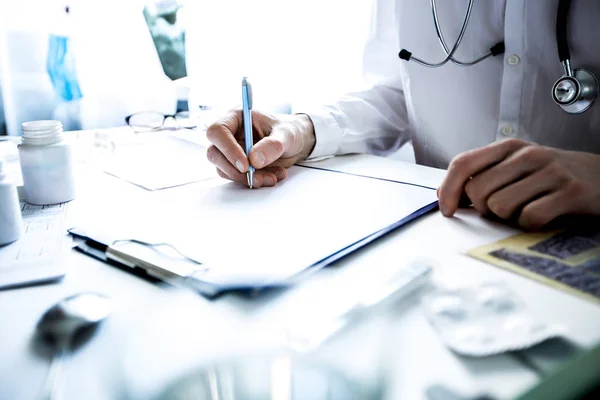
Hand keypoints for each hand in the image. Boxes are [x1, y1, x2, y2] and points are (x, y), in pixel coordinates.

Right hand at [206, 110, 315, 187]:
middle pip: (214, 154)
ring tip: (272, 177)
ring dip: (246, 179)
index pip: (218, 131)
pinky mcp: (237, 166)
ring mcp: (231, 151)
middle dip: (235, 170)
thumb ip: (272, 145)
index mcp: (237, 118)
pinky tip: (272, 176)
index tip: (245, 165)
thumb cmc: (290, 131)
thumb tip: (254, 159)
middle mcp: (230, 134)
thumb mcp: (287, 135)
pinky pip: (237, 178)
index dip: (228, 149)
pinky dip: (254, 181)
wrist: (297, 143)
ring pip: (224, 170)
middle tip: (256, 178)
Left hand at [437, 139, 599, 228]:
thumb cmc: (552, 177)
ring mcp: (550, 172)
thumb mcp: (517, 167)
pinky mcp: (570, 192)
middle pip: (477, 191)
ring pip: (499, 206)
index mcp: (509, 147)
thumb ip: (484, 177)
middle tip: (505, 209)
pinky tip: (544, 216)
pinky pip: (529, 218)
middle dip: (484, 209)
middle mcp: (528, 154)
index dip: (448, 189)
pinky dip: (531, 225)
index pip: (463, 163)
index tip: (447, 210)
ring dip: (509, 217)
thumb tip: (446, 196)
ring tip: (527, 209)